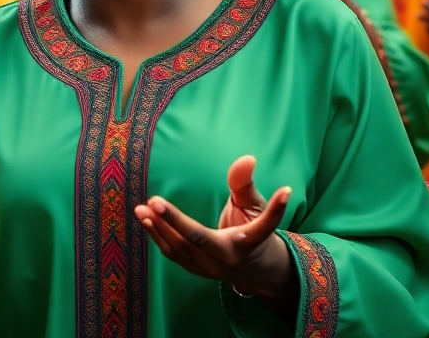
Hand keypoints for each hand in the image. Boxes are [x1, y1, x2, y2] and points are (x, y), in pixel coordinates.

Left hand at [134, 155, 297, 319]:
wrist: (254, 271)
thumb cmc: (255, 231)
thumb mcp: (256, 208)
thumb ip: (246, 184)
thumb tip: (246, 158)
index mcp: (249, 244)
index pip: (262, 226)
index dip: (275, 210)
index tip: (286, 190)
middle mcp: (228, 259)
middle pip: (199, 241)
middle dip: (175, 223)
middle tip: (154, 202)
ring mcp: (209, 268)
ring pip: (180, 250)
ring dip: (159, 229)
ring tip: (142, 209)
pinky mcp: (195, 269)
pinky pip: (173, 253)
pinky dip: (157, 236)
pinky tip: (145, 219)